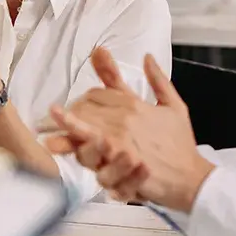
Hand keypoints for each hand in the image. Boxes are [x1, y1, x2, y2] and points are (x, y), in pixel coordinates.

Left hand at [45, 48, 214, 212]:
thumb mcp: (174, 106)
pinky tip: (57, 144)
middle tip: (54, 122)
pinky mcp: (119, 160)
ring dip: (65, 128)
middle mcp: (126, 117)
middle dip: (70, 113)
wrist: (191, 178)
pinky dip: (76, 147)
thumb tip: (148, 57)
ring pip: (85, 126)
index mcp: (135, 104)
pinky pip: (92, 151)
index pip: (98, 93)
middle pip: (86, 108)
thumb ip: (159, 80)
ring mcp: (121, 138)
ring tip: (44, 129)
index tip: (72, 107)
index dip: (83, 99)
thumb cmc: (181, 146)